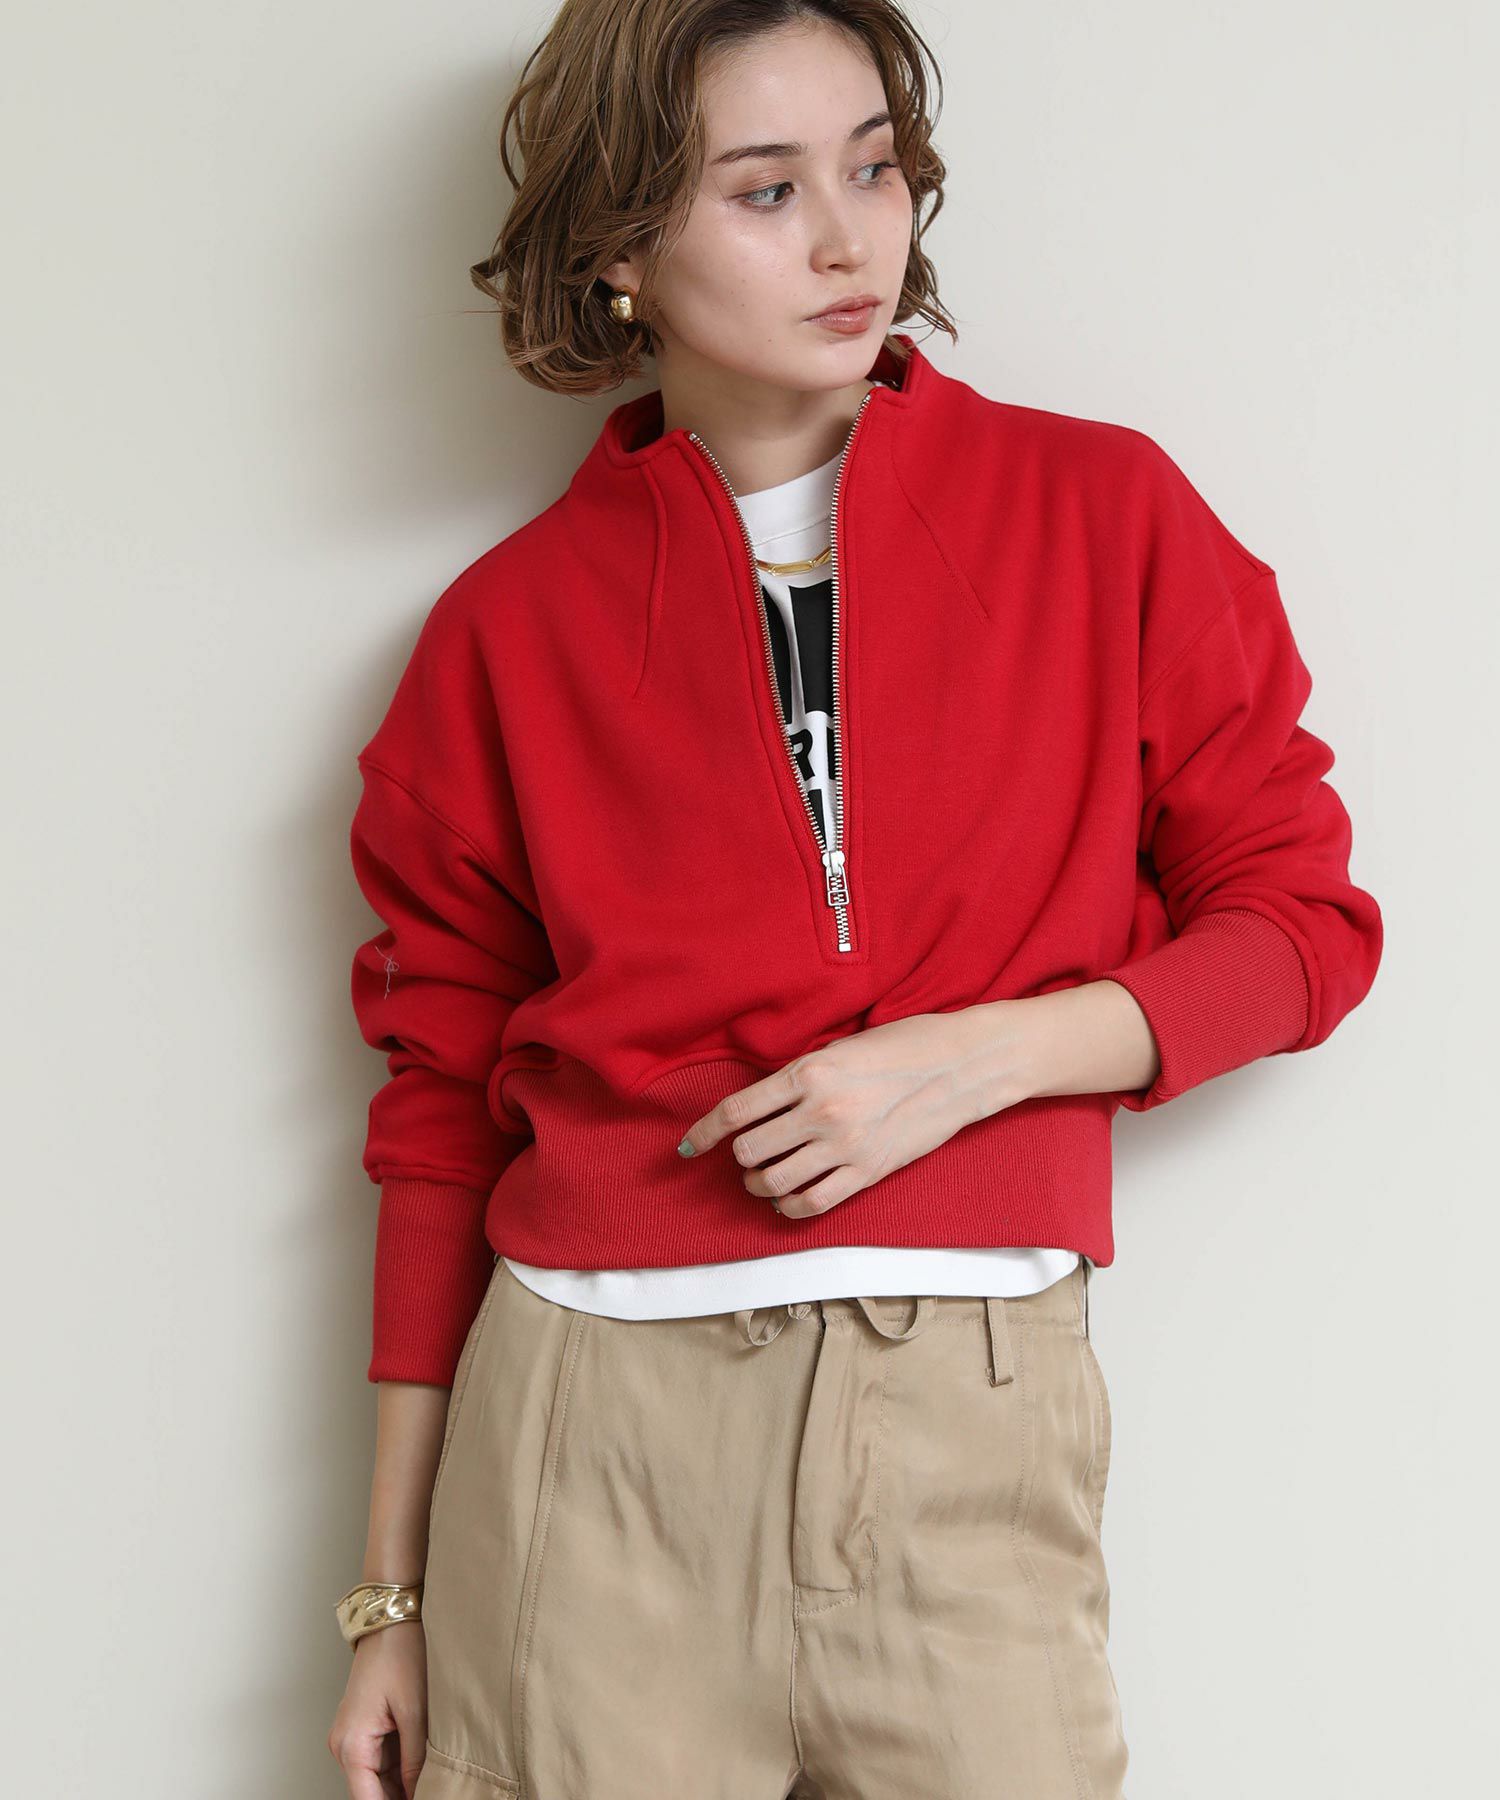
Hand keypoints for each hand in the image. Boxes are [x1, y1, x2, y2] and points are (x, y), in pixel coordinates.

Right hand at [327, 1620, 428, 1799]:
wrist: (391, 1618)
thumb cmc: (400, 1654)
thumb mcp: (415, 1712)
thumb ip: (415, 1760)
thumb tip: (419, 1794)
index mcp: (350, 1744)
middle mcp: (344, 1745)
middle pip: (371, 1792)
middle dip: (401, 1797)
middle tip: (435, 1793)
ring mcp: (352, 1736)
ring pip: (377, 1779)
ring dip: (403, 1785)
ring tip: (434, 1784)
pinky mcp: (364, 1727)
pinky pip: (381, 1760)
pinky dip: (401, 1768)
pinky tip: (425, 1769)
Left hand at [677, 1007, 1029, 1219]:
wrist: (963, 1065)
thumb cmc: (905, 1045)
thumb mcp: (841, 1047)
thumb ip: (799, 1075)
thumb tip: (760, 1104)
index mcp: (808, 1072)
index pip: (736, 1112)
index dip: (702, 1133)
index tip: (687, 1147)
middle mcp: (821, 1111)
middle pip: (748, 1151)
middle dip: (739, 1157)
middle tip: (746, 1155)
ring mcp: (845, 1146)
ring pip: (774, 1182)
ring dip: (760, 1184)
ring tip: (764, 1178)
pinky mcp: (868, 1172)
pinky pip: (812, 1204)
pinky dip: (789, 1208)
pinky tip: (787, 1200)